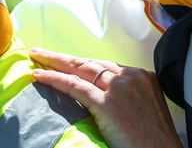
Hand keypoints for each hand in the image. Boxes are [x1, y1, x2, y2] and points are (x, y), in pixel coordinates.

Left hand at [29, 48, 181, 147]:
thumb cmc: (154, 139)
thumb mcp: (147, 107)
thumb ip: (128, 95)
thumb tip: (103, 94)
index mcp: (141, 76)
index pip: (103, 65)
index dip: (81, 62)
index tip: (65, 61)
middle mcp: (130, 77)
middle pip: (89, 62)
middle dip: (63, 57)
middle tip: (41, 51)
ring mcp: (118, 89)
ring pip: (80, 69)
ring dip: (54, 62)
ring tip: (36, 57)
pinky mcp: (107, 104)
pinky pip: (74, 86)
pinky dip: (54, 79)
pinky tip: (39, 75)